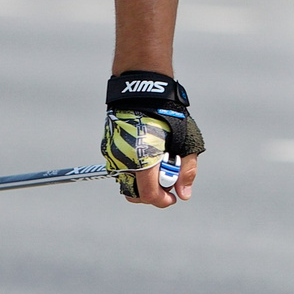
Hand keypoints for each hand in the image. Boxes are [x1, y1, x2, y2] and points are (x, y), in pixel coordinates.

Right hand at [104, 70, 206, 205]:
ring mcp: (113, 154)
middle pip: (133, 194)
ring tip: (158, 165)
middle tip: (166, 184)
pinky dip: (133, 168)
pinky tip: (148, 154)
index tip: (173, 198)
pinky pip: (120, 167)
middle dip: (151, 195)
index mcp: (143, 161)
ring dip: (142, 182)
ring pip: (126, 181)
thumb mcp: (185, 142)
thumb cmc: (167, 115)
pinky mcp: (108, 147)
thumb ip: (185, 170)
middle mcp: (124, 161)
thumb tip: (183, 194)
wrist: (142, 92)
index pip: (149, 195)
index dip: (163, 201)